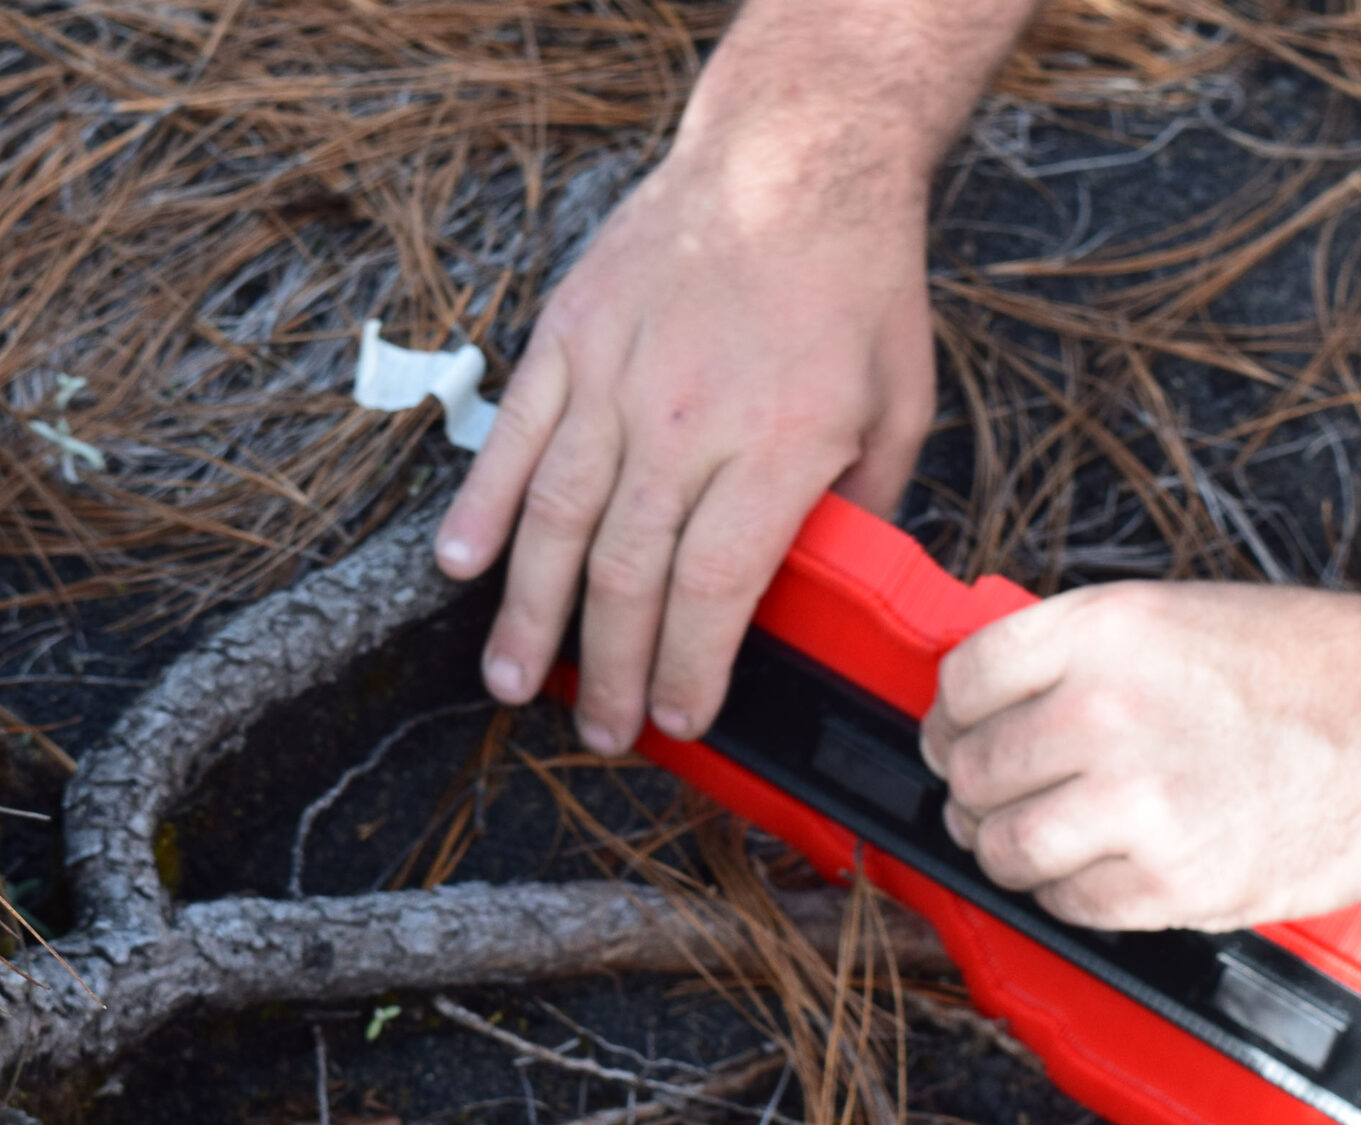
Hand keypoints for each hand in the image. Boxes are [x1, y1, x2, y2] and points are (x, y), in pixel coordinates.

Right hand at [427, 0, 1046, 755]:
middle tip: (600, 731)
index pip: (714, 589)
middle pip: (628, 575)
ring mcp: (617, 378)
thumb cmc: (854, 285)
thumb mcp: (899, 405)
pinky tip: (462, 569)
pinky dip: (481, 506)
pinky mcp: (568, 339)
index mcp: (779, 444)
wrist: (795, 156)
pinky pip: (514, 437)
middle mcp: (689, 420)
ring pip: (556, 520)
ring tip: (513, 682)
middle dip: (610, 670)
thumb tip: (828, 602)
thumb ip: (859, 511)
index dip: (689, 669)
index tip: (681, 720)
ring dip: (529, 615)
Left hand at [919, 581, 1360, 931]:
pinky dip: (1069, 896)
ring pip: (1004, 848)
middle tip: (996, 799)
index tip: (959, 735)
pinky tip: (1101, 872)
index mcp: (1102, 631)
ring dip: (1007, 852)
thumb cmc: (1315, 669)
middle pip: (971, 771)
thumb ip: (1077, 656)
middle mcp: (1105, 711)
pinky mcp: (1172, 881)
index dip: (951, 717)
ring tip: (1036, 843)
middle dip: (974, 791)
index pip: (961, 681)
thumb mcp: (1176, 617)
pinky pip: (1069, 904)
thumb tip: (992, 705)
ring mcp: (1136, 802)